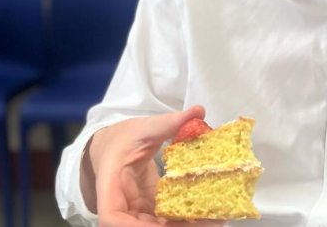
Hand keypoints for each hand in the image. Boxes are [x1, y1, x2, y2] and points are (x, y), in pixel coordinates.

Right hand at [87, 105, 227, 226]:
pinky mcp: (151, 211)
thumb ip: (169, 122)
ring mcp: (137, 211)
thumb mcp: (144, 128)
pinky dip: (187, 220)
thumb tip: (197, 111)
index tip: (161, 225)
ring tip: (216, 217)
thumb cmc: (122, 139)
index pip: (111, 216)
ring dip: (185, 226)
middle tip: (207, 220)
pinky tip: (210, 213)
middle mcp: (122, 205)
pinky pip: (167, 222)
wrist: (114, 146)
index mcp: (111, 185)